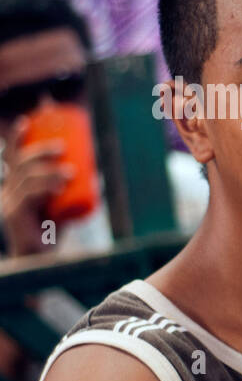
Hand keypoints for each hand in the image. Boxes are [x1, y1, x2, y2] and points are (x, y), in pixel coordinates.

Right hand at [1, 119, 72, 255]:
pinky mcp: (14, 213)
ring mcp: (8, 201)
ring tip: (70, 173)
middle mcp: (7, 190)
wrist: (40, 259)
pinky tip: (58, 187)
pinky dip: (44, 187)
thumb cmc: (52, 231)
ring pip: (26, 176)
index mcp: (14, 184)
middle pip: (18, 161)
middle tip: (62, 147)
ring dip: (49, 172)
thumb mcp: (62, 204)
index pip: (12, 156)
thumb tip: (94, 173)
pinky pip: (28, 194)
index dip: (16, 137)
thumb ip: (69, 190)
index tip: (27, 120)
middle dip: (39, 150)